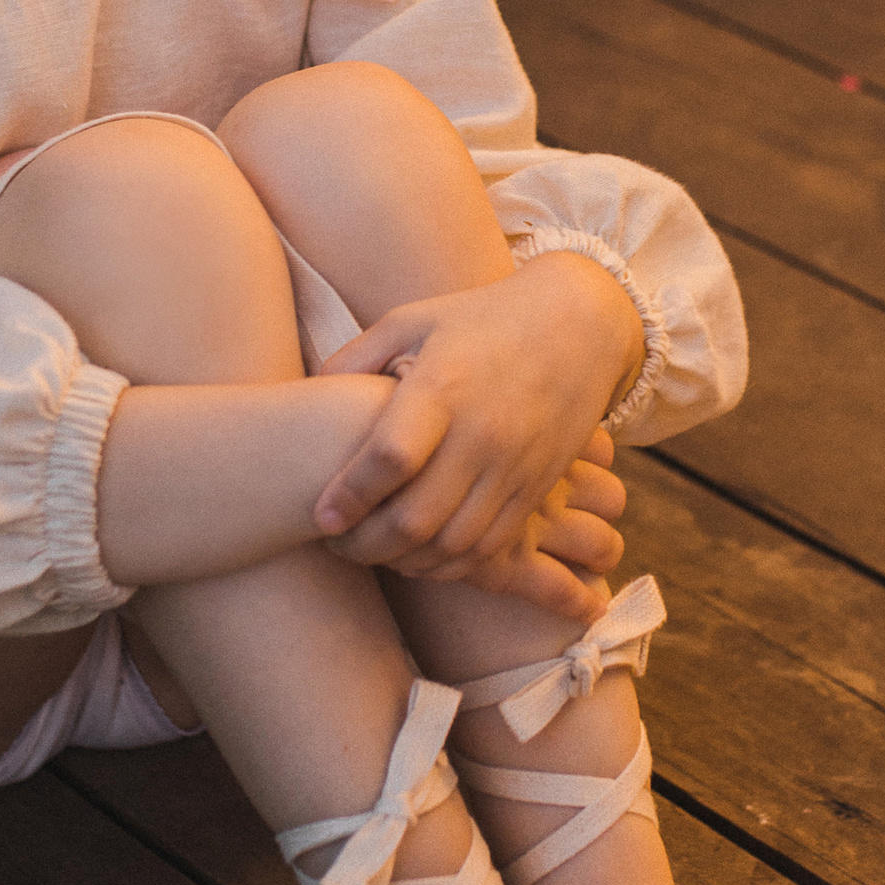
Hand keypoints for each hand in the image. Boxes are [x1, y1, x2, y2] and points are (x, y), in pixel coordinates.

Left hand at [310, 261, 644, 580]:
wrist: (579, 325)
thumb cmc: (480, 319)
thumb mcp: (412, 320)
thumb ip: (355, 359)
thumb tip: (304, 396)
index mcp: (444, 385)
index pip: (391, 458)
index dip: (350, 496)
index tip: (320, 519)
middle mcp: (483, 431)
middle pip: (418, 517)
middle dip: (366, 545)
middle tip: (337, 545)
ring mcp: (515, 464)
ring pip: (453, 544)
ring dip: (405, 562)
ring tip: (373, 552)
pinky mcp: (537, 486)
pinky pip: (490, 547)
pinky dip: (449, 564)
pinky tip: (420, 554)